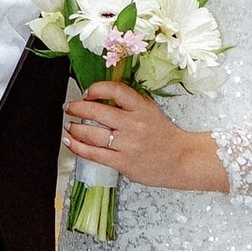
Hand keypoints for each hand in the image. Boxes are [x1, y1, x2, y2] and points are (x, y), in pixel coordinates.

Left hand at [61, 79, 228, 193]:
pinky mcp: (123, 162)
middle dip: (76, 108)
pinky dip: (78, 147)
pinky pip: (94, 153)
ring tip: (69, 126)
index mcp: (141, 107)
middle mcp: (133, 124)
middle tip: (69, 107)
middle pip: (97, 111)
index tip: (88, 92)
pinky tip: (70, 141)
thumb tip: (100, 97)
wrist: (182, 160)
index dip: (96, 88)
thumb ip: (129, 103)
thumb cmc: (164, 136)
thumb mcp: (150, 111)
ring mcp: (127, 144)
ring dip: (75, 128)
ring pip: (91, 133)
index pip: (115, 90)